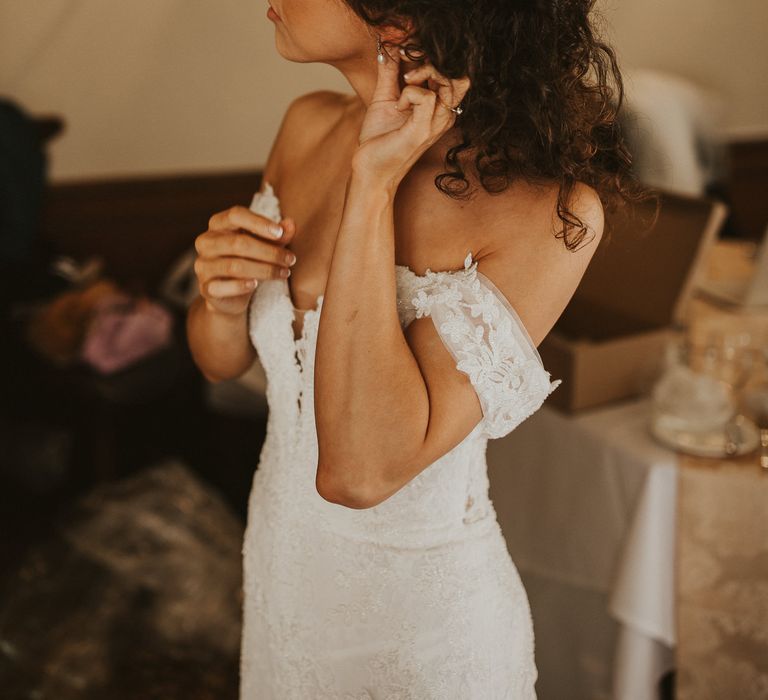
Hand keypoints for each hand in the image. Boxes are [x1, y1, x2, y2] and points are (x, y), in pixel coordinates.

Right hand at [194, 203, 296, 315]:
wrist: (230, 295)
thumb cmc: (248, 262)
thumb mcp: (265, 246)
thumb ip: (277, 236)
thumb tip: (291, 224)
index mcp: (218, 224)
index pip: (235, 215)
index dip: (258, 222)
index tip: (280, 233)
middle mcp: (206, 242)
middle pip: (238, 243)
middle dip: (269, 252)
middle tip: (290, 259)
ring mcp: (203, 265)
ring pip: (234, 266)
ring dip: (264, 270)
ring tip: (284, 273)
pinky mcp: (206, 288)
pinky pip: (222, 287)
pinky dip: (240, 286)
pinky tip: (255, 285)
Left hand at [353, 45, 470, 187]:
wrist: (370, 170)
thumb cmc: (379, 141)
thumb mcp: (385, 98)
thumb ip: (391, 73)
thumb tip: (390, 47)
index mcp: (439, 108)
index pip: (453, 72)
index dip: (432, 58)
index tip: (406, 55)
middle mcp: (444, 115)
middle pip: (458, 72)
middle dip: (432, 61)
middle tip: (407, 67)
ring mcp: (437, 123)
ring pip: (447, 79)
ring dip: (422, 73)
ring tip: (403, 86)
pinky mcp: (424, 129)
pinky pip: (425, 95)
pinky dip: (408, 93)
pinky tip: (398, 107)